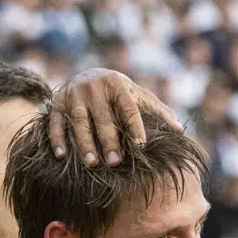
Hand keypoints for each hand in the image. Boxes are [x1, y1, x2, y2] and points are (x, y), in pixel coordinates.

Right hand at [48, 68, 184, 166]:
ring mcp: (74, 95)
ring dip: (84, 143)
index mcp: (118, 85)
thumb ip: (158, 112)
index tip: (141, 144)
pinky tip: (61, 155)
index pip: (128, 108)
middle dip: (109, 140)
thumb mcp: (139, 96)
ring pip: (79, 121)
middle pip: (103, 118)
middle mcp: (95, 88)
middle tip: (115, 162)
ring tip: (91, 163)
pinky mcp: (57, 102)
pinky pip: (56, 122)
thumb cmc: (119, 92)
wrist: (85, 73)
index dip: (134, 126)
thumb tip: (181, 132)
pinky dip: (57, 138)